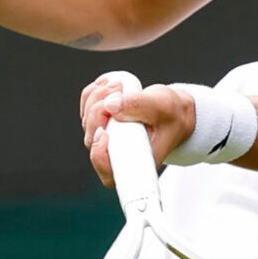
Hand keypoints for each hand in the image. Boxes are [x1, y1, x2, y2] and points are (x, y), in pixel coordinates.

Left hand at [78, 73, 194, 187]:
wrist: (172, 111)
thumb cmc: (171, 116)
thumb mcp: (163, 107)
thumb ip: (139, 105)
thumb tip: (110, 105)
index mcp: (136, 161)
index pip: (109, 173)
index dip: (99, 155)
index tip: (104, 133)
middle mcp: (117, 155)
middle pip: (92, 139)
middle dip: (99, 110)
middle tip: (118, 92)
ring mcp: (107, 139)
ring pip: (87, 120)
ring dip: (97, 97)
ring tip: (120, 87)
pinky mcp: (101, 123)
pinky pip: (86, 106)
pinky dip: (94, 92)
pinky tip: (110, 85)